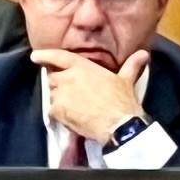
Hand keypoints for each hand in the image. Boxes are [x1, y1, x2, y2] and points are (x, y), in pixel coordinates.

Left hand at [35, 47, 150, 142]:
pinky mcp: (57, 110)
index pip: (59, 56)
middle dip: (59, 84)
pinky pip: (52, 110)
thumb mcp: (127, 80)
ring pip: (52, 94)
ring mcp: (61, 93)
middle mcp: (68, 77)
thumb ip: (132, 65)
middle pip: (53, 78)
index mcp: (83, 67)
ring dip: (59, 99)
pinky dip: (58, 114)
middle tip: (71, 93)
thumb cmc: (122, 100)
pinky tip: (70, 118)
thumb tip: (143, 55)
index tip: (35, 56)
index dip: (45, 55)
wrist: (117, 124)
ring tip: (74, 107)